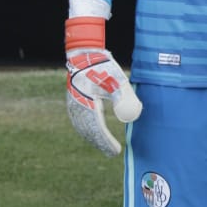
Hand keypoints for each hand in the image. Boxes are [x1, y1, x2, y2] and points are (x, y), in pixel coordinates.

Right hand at [65, 15, 142, 156]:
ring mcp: (72, 104)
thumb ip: (126, 98)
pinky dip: (87, 130)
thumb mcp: (118, 81)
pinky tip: (94, 133)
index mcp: (87, 103)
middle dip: (100, 143)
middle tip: (112, 152)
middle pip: (88, 131)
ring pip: (82, 127)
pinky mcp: (72, 101)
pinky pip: (79, 121)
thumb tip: (134, 115)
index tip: (115, 151)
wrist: (84, 54)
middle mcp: (77, 106)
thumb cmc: (103, 67)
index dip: (106, 142)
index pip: (97, 129)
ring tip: (105, 146)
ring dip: (93, 138)